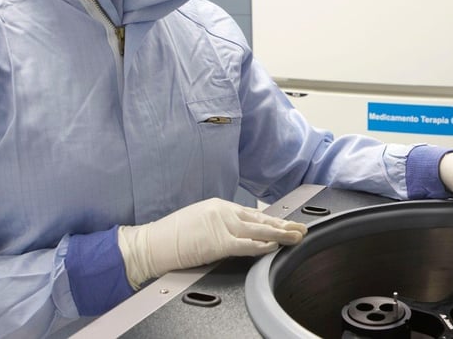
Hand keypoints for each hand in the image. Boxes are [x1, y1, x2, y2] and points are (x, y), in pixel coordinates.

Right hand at [117, 198, 306, 288]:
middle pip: (260, 219)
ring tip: (296, 236)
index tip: (285, 222)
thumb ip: (219, 224)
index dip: (271, 220)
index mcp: (219, 206)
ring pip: (259, 230)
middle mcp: (223, 212)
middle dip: (283, 224)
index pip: (252, 214)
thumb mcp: (198, 220)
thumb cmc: (170, 235)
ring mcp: (221, 226)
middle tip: (300, 227)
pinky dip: (262, 245)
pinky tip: (275, 245)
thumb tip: (234, 233)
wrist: (152, 242)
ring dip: (281, 233)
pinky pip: (246, 244)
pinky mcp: (218, 242)